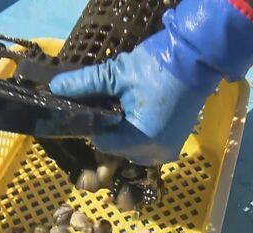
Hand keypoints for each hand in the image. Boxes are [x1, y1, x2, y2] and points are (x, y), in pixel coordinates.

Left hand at [49, 45, 208, 165]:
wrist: (197, 59)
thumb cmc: (158, 66)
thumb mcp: (117, 74)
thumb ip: (84, 85)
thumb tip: (54, 88)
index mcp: (140, 141)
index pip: (101, 144)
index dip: (95, 125)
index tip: (99, 106)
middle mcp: (154, 154)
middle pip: (115, 150)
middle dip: (110, 130)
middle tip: (115, 103)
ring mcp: (166, 153)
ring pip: (129, 150)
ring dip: (123, 134)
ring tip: (128, 107)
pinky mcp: (174, 147)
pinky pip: (145, 148)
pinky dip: (138, 135)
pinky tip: (139, 114)